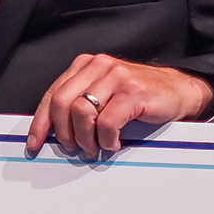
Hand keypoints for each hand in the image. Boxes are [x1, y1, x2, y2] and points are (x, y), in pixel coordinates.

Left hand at [24, 55, 213, 159]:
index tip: (35, 142)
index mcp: (86, 65)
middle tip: (73, 147)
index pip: (53, 94)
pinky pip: (107, 122)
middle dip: (63, 132)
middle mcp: (99, 66)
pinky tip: (113, 142)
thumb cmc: (139, 96)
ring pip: (82, 112)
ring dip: (86, 138)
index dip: (41, 122)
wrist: (178, 90)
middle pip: (62, 102)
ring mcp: (117, 77)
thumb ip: (80, 105)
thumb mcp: (103, 95)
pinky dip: (106, 139)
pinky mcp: (133, 92)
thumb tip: (54, 132)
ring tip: (94, 147)